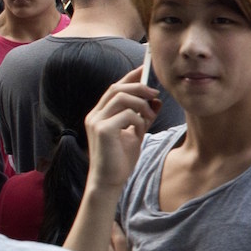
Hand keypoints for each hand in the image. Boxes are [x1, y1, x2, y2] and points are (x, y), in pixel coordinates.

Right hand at [83, 67, 160, 194]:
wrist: (109, 181)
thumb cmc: (120, 159)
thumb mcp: (135, 133)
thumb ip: (142, 116)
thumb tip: (156, 100)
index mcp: (100, 114)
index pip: (114, 88)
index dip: (130, 77)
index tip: (146, 69)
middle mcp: (94, 115)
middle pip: (117, 88)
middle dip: (139, 87)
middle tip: (156, 93)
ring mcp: (96, 121)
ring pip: (122, 98)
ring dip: (141, 105)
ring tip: (148, 118)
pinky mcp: (102, 130)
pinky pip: (126, 115)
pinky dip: (139, 120)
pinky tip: (141, 131)